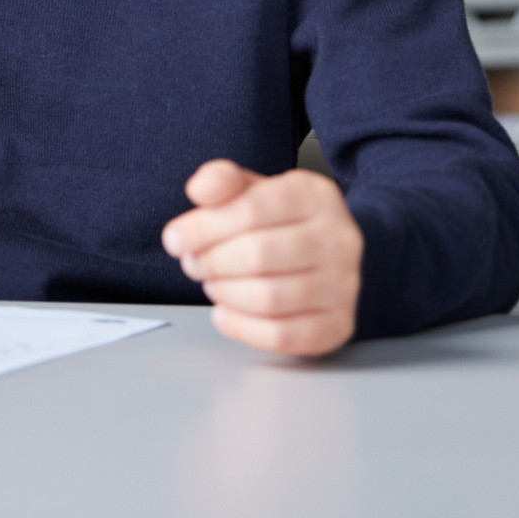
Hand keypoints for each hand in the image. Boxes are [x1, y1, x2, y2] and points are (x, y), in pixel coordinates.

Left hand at [161, 160, 362, 357]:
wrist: (329, 251)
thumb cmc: (281, 221)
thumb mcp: (253, 189)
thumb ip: (222, 182)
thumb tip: (199, 190)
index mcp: (314, 195)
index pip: (251, 210)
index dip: (203, 228)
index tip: (174, 239)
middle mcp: (339, 239)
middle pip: (258, 255)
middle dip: (211, 262)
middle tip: (193, 263)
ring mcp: (344, 285)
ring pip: (269, 298)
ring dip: (225, 293)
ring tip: (214, 283)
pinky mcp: (339, 324)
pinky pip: (282, 335)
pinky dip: (242, 327)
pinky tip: (225, 312)